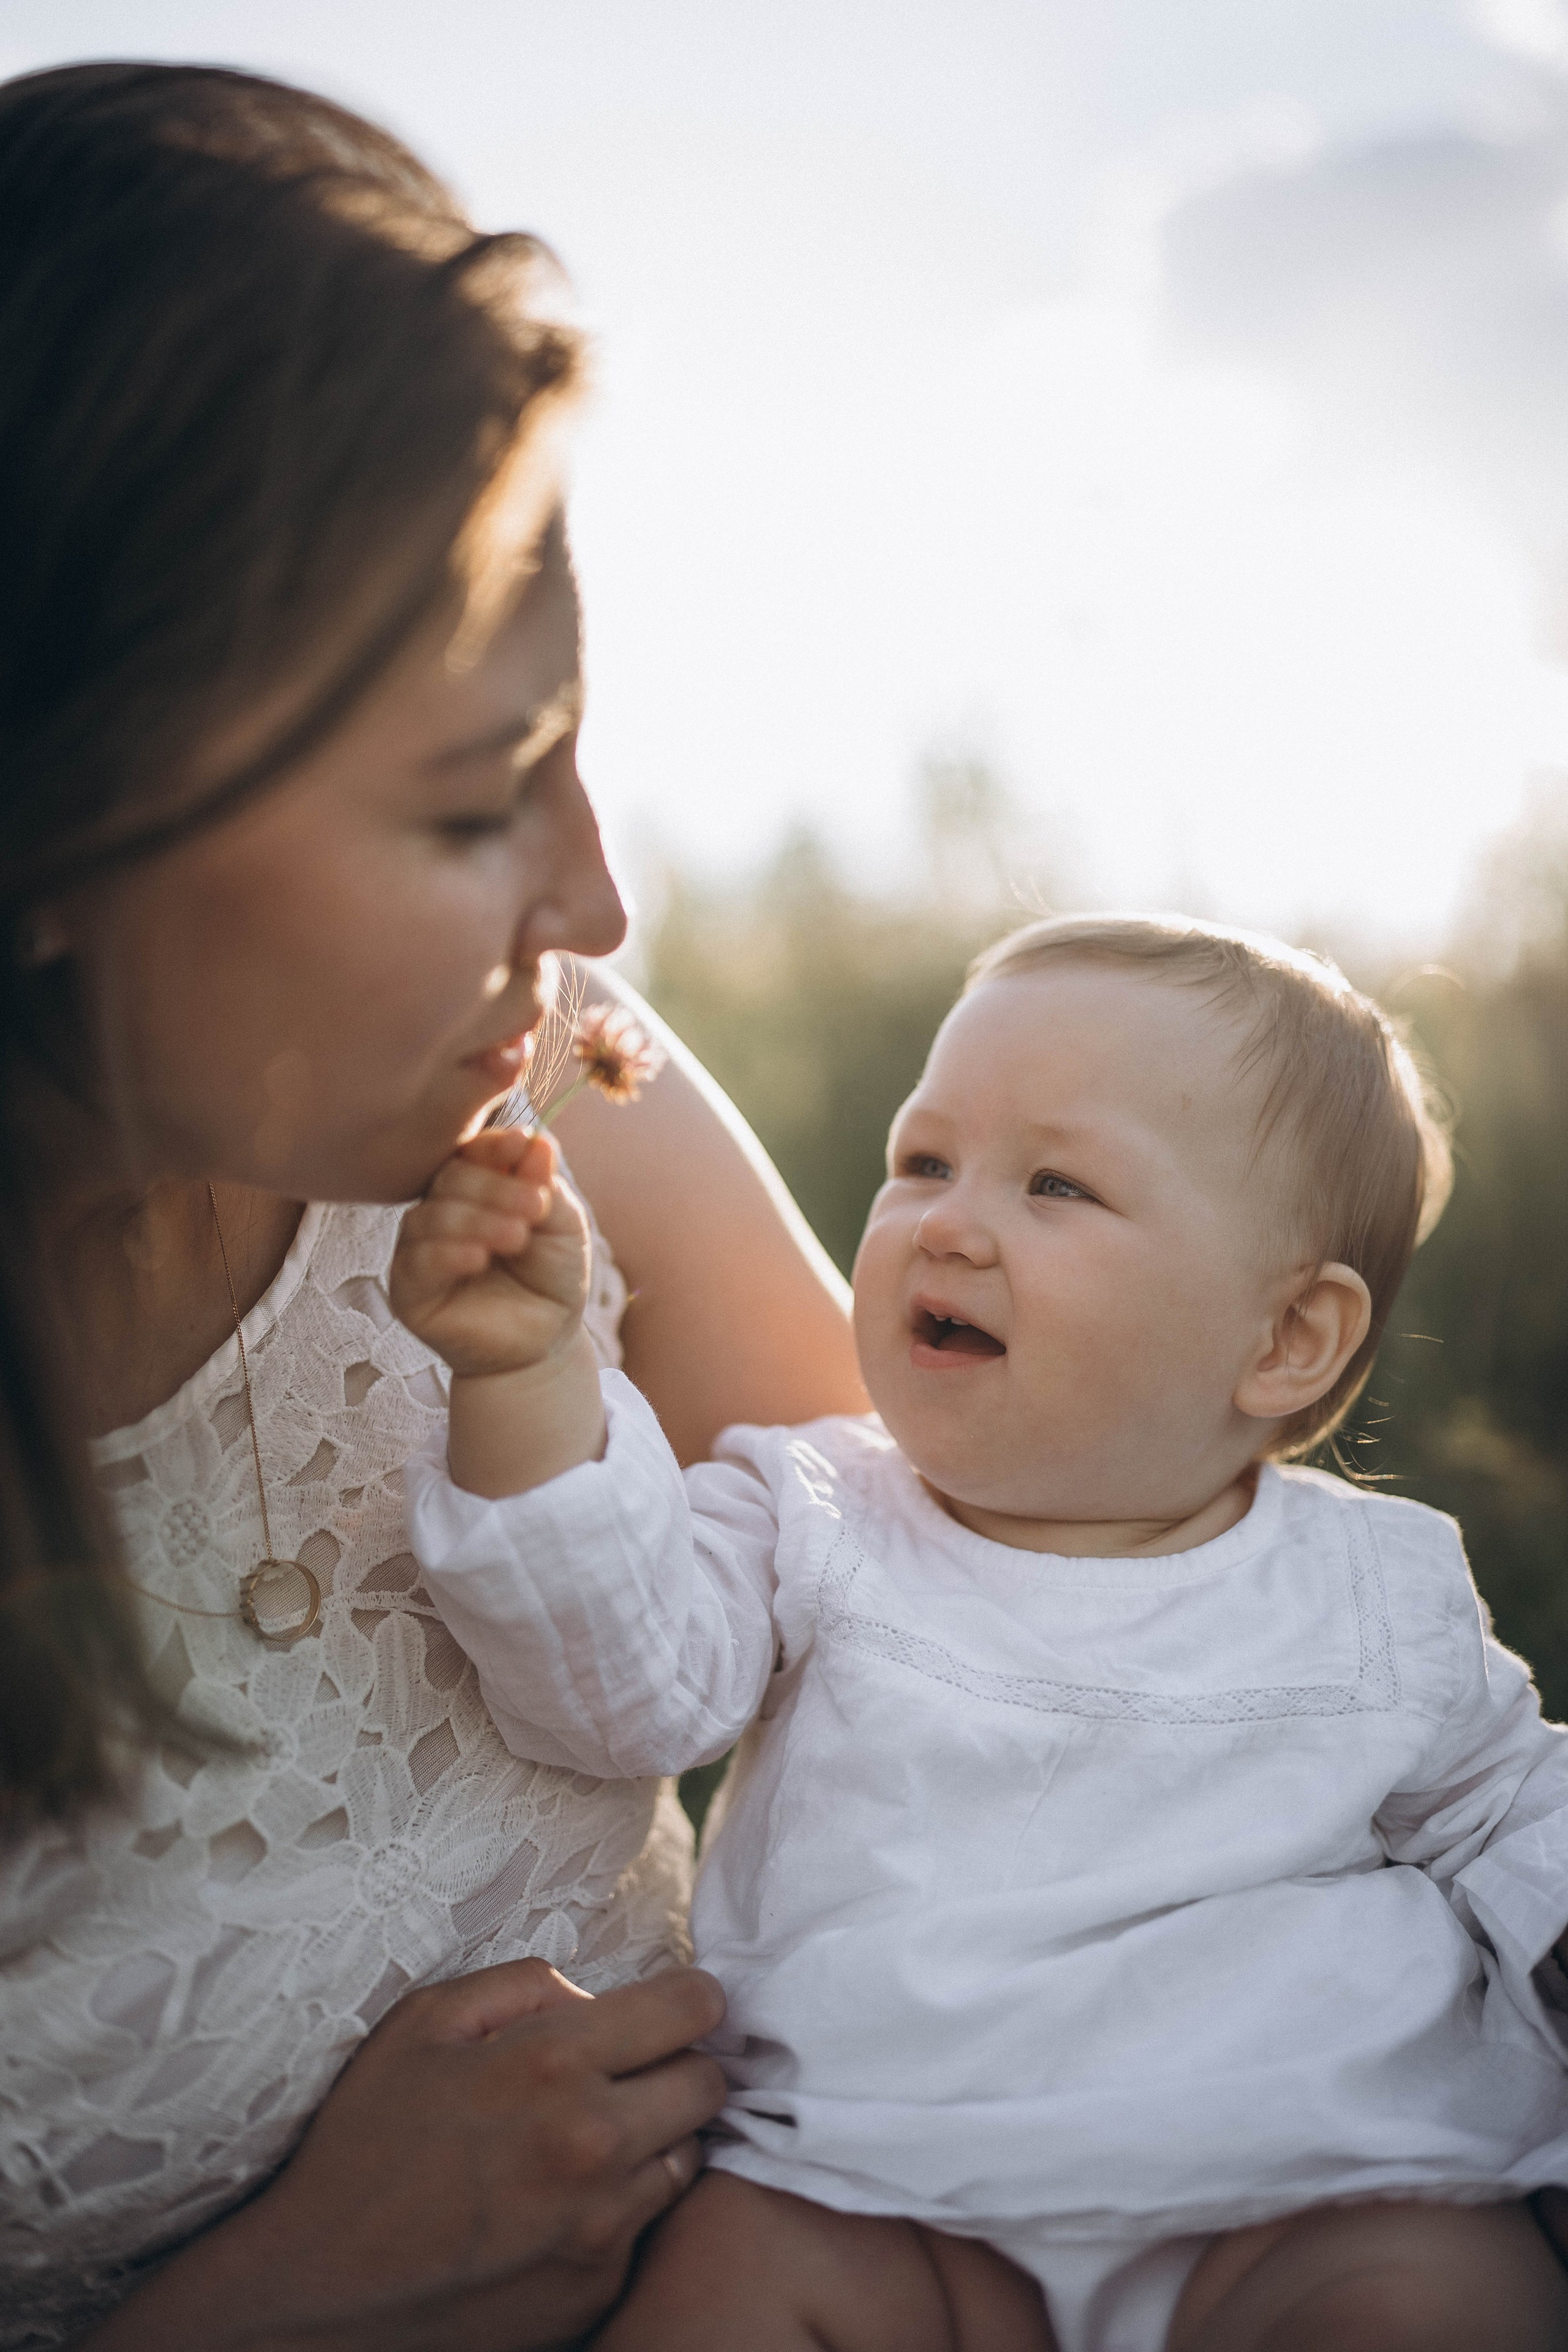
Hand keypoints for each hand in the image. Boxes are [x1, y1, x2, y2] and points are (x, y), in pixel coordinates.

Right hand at [80, 1960, 727, 2351]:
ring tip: (592, 2139)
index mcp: (553, 2065)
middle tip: (630, 2072)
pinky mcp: (597, 2287)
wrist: (321, 2291)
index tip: (675, 2003)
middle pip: (708, 2082)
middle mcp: (594, 2145)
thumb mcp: (423, 2025)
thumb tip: (595, 1997)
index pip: (693, 2006)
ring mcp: (601, 2227)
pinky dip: (622, 2207)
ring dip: (657, 2140)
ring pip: (689, 2157)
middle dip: (677, 2065)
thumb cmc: (366, 2144)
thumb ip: (523, 1985)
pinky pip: (647, 2226)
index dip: (691, 1997)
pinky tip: (562, 2203)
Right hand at [391, 1128, 589, 1379]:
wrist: (545, 1342)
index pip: (473, 1152)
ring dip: (477, 1220)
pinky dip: (447, 1253)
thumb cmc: (553, 1278)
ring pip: (431, 1216)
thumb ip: (545, 1186)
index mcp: (477, 1187)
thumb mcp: (563, 1227)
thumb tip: (537, 1140)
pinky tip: (478, 1258)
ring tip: (517, 1237)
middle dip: (496, 1188)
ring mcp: (420, 1247)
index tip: (520, 1144)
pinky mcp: (408, 1289)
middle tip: (535, 1208)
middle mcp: (443, 1209)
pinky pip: (417, 1261)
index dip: (494, 1146)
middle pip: (452, 1178)